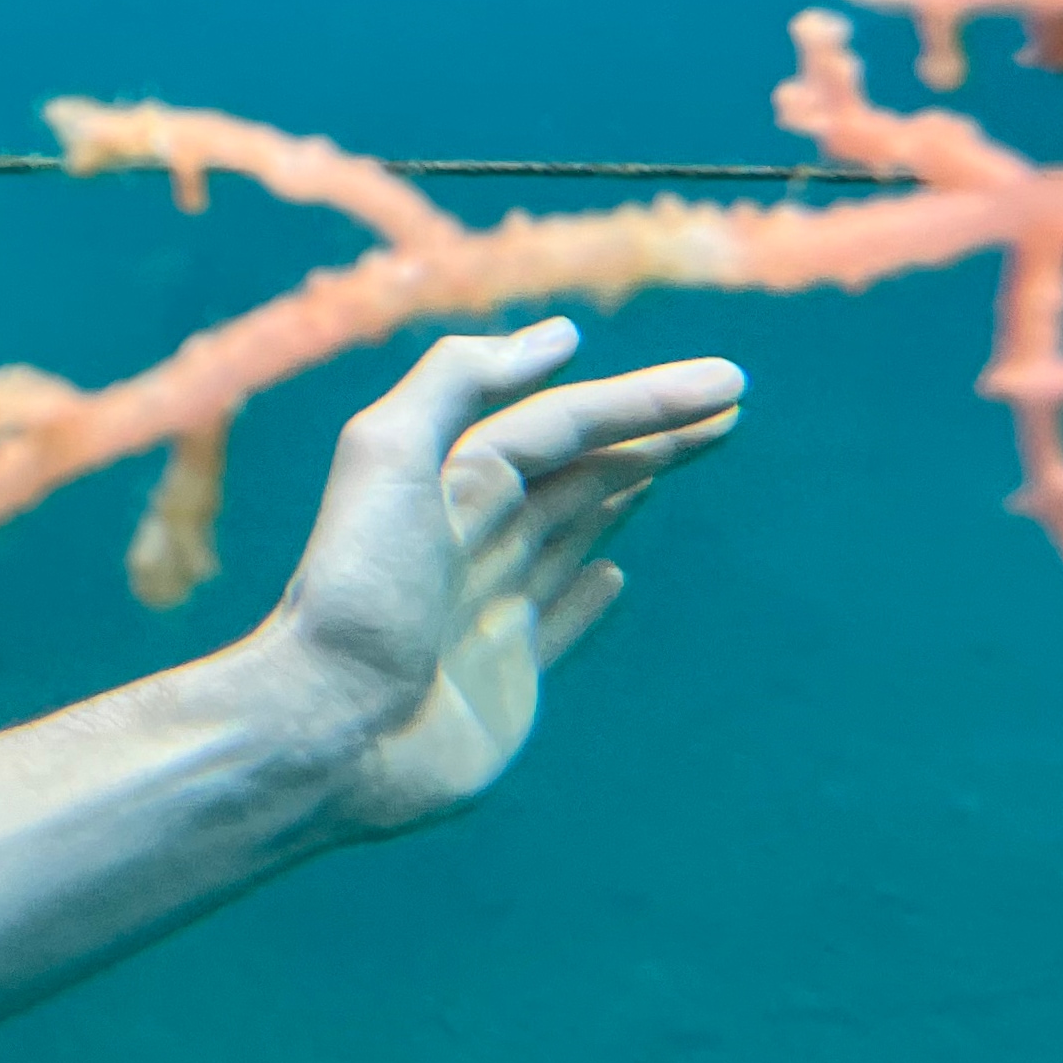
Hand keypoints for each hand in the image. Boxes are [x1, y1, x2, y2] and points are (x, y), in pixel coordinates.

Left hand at [255, 320, 742, 837]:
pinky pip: (555, 621)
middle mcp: (468, 538)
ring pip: (570, 531)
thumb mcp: (389, 456)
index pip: (560, 424)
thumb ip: (458, 381)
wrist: (327, 726)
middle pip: (576, 468)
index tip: (727, 382)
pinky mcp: (501, 680)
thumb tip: (560, 336)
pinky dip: (588, 594)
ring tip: (681, 454)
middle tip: (734, 403)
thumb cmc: (359, 589)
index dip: (641, 400)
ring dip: (627, 489)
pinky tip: (615, 571)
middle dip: (650, 432)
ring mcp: (486, 609)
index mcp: (447, 482)